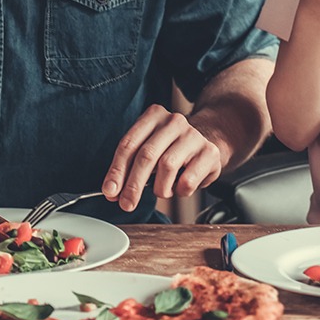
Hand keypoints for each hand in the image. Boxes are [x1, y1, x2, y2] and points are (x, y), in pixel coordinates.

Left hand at [103, 104, 221, 212]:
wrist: (207, 143)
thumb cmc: (171, 149)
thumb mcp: (148, 149)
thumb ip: (129, 166)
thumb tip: (112, 191)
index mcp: (154, 115)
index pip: (129, 144)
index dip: (117, 170)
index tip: (110, 191)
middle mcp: (174, 121)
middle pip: (146, 155)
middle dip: (133, 184)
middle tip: (126, 203)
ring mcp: (193, 136)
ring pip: (167, 166)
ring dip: (159, 188)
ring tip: (162, 190)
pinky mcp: (209, 153)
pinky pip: (188, 180)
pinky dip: (179, 191)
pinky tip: (179, 187)